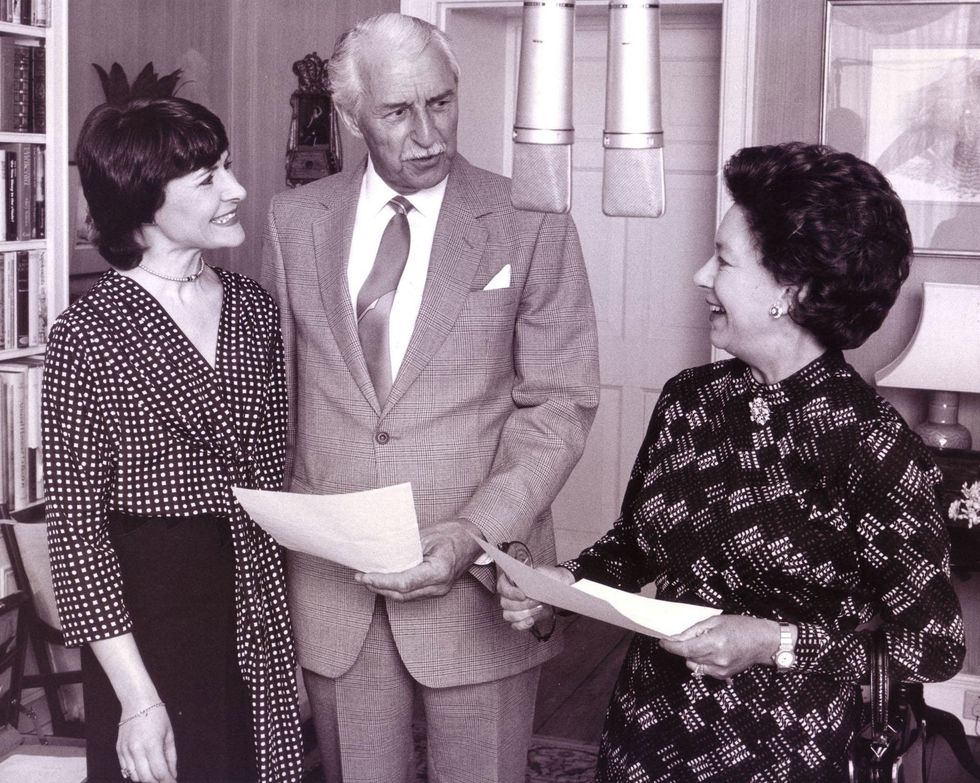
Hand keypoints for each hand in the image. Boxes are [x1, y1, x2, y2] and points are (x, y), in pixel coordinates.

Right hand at [117, 703, 177, 782]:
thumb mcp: (169, 735)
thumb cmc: (156, 715)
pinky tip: (143, 770)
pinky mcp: (119, 750)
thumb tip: (173, 774)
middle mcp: (136, 750)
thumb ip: (171, 757)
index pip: (159, 772)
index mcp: (152, 745)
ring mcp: (125, 751)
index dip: (167, 781)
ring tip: (155, 775)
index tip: (173, 782)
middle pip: (146, 778)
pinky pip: (125, 770)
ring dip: (146, 779)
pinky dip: (135, 774)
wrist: (137, 702)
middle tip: (165, 780)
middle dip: (157, 782)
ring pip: (134, 777)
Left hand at [355, 519, 483, 600]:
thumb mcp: (426, 536)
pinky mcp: (436, 590)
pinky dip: (396, 589)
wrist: (473, 539)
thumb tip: (381, 553)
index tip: (365, 576)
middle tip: (360, 577)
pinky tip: (384, 581)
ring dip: (385, 590)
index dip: (381, 582)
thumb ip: (405, 548)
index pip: (404, 583)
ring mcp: (439, 591)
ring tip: (368, 579)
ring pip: (405, 597)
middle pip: (402, 594)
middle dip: (378, 588)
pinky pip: (412, 594)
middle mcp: (439, 586)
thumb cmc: (453, 533)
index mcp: (439, 571)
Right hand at [497, 564, 572, 632]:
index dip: (512, 593)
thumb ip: (533, 576)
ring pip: (509, 615)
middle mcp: (506, 596)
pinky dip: (523, 624)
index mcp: (508, 581)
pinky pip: (515, 625)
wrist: (554, 591)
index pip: (503, 588)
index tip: (523, 595)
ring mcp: (511, 609)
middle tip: (536, 601)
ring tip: (538, 608)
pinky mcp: (518, 619)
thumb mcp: (541, 573)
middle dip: (522, 604)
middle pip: (506, 603)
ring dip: (524, 613)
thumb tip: (530, 581)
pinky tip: (531, 620)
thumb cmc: (545, 580)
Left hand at [658, 614, 782, 680]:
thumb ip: (694, 630)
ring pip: (694, 665)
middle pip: (687, 657)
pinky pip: (703, 670)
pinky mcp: (723, 676)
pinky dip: (701, 662)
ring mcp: (721, 670)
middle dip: (682, 648)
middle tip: (687, 638)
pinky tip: (711, 653)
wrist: (763, 642)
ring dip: (692, 656)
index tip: (663, 642)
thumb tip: (676, 637)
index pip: (685, 649)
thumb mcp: (715, 621)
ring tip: (704, 645)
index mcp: (715, 643)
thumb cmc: (741, 627)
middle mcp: (717, 659)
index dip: (671, 646)